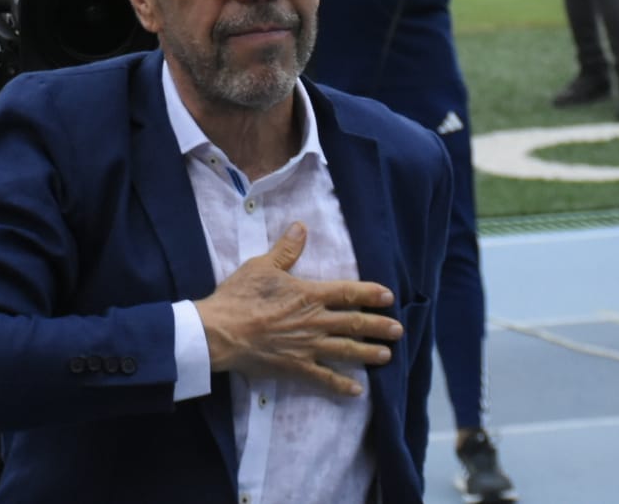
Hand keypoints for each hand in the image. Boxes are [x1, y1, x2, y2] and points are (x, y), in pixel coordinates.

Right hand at [195, 222, 401, 396]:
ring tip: (387, 356)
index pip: (348, 293)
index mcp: (309, 295)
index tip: (389, 297)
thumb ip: (286, 250)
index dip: (370, 293)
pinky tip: (356, 391)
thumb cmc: (240, 296)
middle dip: (379, 326)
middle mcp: (315, 321)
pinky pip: (323, 377)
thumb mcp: (262, 266)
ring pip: (346, 350)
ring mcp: (307, 347)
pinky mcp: (295, 367)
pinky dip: (341, 384)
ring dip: (368, 353)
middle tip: (399, 330)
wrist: (220, 332)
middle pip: (354, 323)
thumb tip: (301, 227)